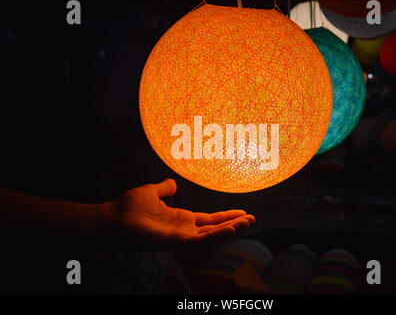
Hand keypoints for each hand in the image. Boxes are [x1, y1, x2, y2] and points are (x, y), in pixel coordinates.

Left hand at [103, 179, 255, 247]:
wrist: (112, 217)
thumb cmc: (128, 207)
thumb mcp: (151, 192)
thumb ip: (163, 188)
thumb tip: (172, 183)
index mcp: (181, 219)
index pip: (209, 220)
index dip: (226, 216)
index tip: (242, 211)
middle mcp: (184, 230)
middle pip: (215, 230)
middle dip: (234, 225)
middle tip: (253, 219)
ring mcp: (180, 238)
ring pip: (212, 237)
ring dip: (231, 231)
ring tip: (248, 223)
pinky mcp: (175, 242)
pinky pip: (200, 241)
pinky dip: (217, 236)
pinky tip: (231, 229)